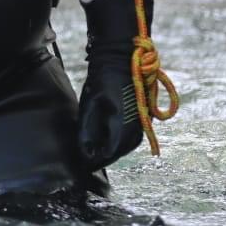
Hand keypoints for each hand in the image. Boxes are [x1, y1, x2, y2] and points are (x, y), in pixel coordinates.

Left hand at [77, 45, 143, 170]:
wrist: (121, 61)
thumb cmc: (103, 80)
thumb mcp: (90, 106)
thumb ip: (87, 131)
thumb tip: (85, 153)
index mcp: (121, 125)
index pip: (108, 154)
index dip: (94, 161)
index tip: (82, 165)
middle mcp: (135, 128)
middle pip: (118, 152)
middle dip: (103, 158)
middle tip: (87, 161)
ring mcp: (142, 124)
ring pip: (126, 147)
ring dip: (112, 151)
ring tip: (96, 153)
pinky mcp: (143, 119)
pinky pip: (131, 138)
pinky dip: (120, 143)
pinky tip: (108, 141)